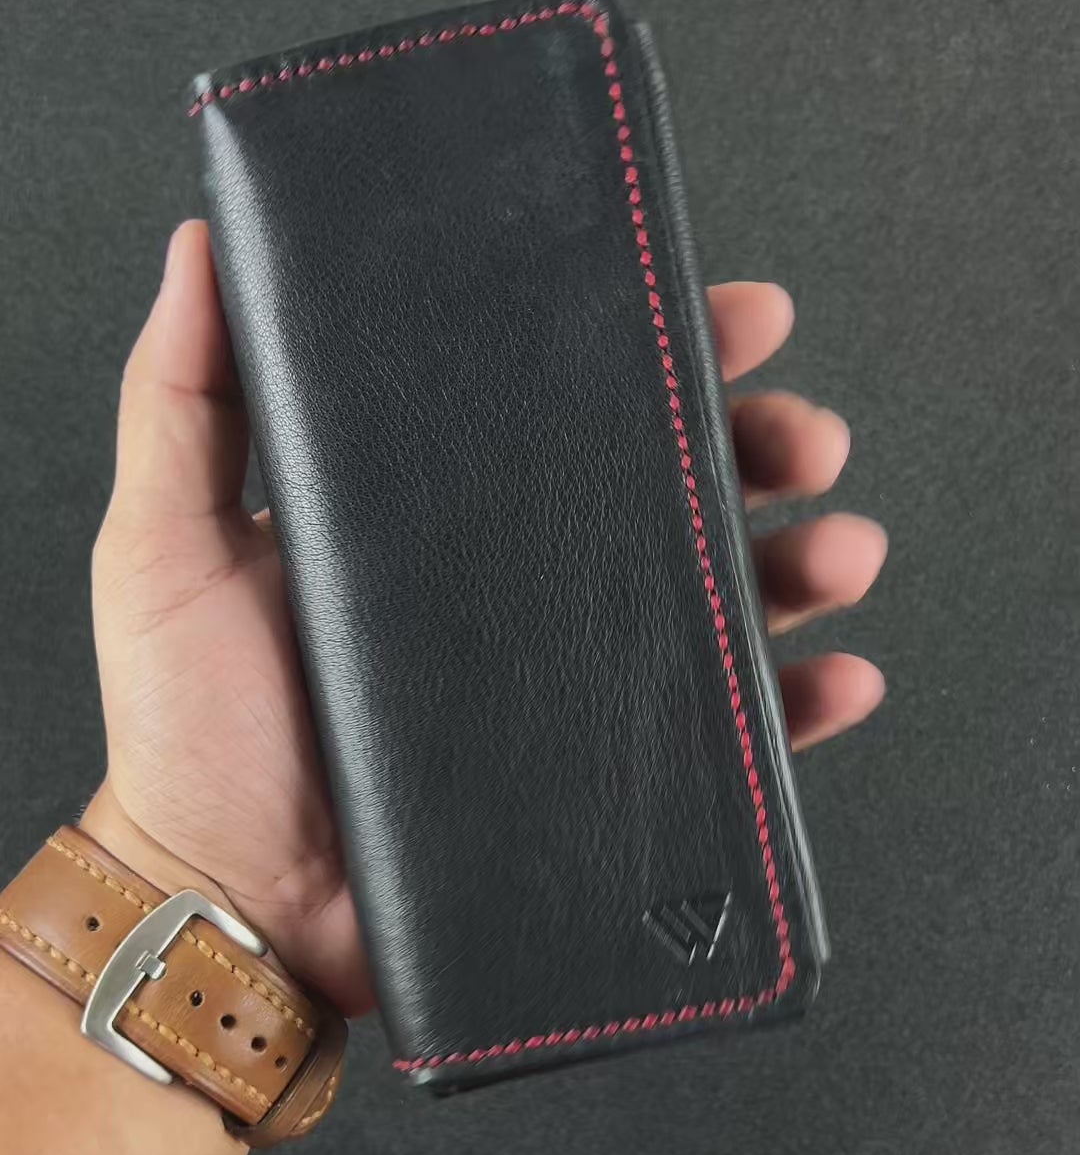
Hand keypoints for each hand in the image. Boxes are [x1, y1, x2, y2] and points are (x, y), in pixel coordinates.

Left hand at [88, 223, 885, 1015]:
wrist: (227, 908)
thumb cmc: (188, 735)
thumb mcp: (163, 548)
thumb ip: (183, 401)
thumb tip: (209, 246)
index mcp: (437, 516)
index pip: (561, 407)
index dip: (651, 353)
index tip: (723, 311)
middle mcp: (512, 591)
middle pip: (664, 493)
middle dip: (757, 448)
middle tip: (804, 433)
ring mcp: (561, 689)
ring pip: (713, 605)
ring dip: (800, 565)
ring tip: (841, 549)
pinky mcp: (591, 785)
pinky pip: (718, 742)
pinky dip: (794, 712)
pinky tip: (836, 679)